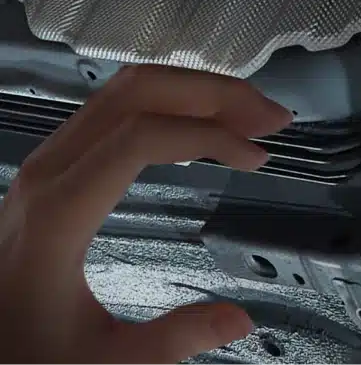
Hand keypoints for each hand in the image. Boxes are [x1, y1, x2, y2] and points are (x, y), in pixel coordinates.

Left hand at [0, 65, 293, 364]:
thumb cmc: (24, 353)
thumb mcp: (101, 361)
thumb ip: (172, 340)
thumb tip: (240, 320)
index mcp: (57, 213)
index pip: (144, 136)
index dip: (210, 135)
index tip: (257, 157)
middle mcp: (48, 170)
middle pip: (142, 92)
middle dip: (217, 94)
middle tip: (271, 117)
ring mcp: (48, 159)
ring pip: (130, 87)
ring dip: (196, 90)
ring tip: (250, 115)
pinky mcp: (55, 162)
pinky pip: (117, 104)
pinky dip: (171, 100)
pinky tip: (203, 125)